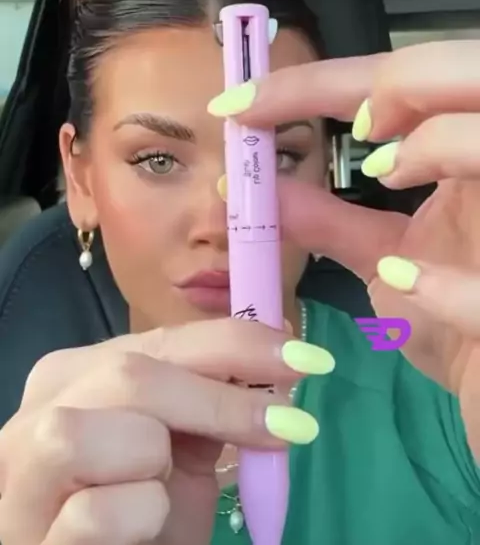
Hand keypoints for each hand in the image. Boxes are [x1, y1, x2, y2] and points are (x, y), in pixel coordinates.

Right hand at [0, 320, 324, 544]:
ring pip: (112, 434)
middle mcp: (40, 409)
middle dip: (222, 401)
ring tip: (157, 493)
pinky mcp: (27, 532)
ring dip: (159, 465)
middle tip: (289, 427)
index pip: (162, 339)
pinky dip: (140, 518)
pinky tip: (136, 531)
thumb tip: (277, 362)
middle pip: (133, 374)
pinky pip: (100, 511)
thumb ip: (208, 405)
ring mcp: (24, 470)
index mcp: (77, 374)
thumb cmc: (139, 517)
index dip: (237, 343)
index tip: (306, 357)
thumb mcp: (179, 452)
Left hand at [207, 40, 479, 459]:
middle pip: (473, 74)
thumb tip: (248, 186)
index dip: (316, 82)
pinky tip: (409, 280)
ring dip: (440, 141)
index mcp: (469, 161)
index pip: (400, 87)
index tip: (237, 106)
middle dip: (405, 81)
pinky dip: (449, 277)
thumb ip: (324, 220)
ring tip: (387, 171)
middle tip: (353, 125)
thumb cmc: (453, 323)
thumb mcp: (383, 262)